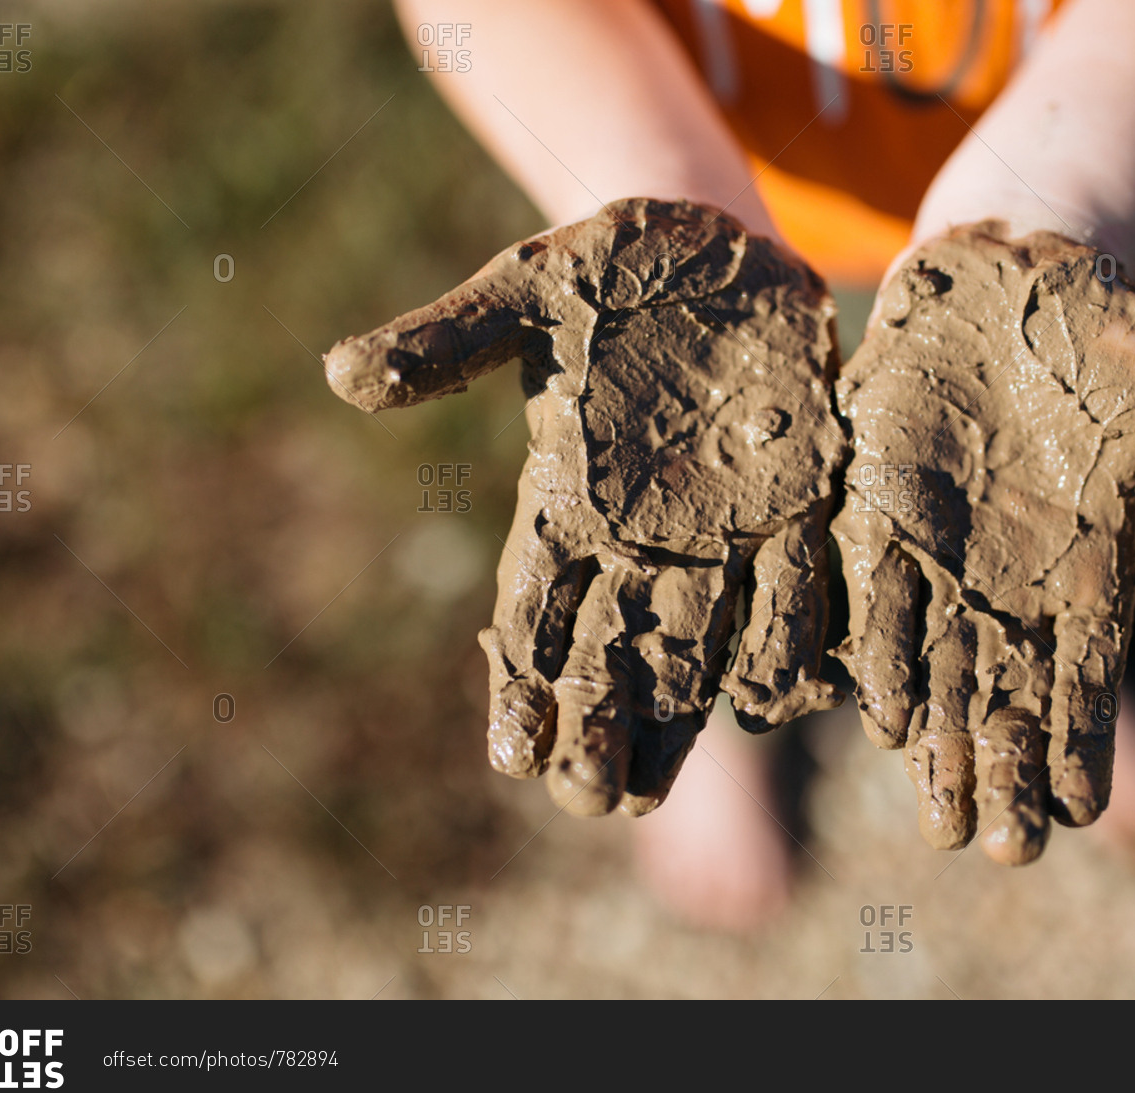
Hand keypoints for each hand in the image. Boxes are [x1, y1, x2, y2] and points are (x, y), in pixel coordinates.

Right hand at [325, 198, 844, 816]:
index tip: (511, 755)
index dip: (521, 682)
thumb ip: (448, 339)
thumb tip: (341, 376)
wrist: (722, 250)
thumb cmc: (612, 267)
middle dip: (599, 726)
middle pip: (611, 651)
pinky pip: (791, 591)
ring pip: (695, 646)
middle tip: (592, 800)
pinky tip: (782, 701)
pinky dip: (785, 644)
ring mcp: (719, 532)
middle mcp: (637, 536)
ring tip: (660, 787)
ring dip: (679, 719)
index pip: (531, 610)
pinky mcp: (793, 509)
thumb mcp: (528, 290)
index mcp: (564, 496)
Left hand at [832, 222, 1134, 863]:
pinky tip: (869, 709)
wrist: (1005, 275)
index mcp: (1084, 572)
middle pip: (1001, 696)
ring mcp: (932, 553)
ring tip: (935, 813)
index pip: (1084, 678)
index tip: (1077, 813)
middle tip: (996, 847)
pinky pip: (862, 594)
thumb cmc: (1108, 343)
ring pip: (929, 666)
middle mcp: (1004, 583)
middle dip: (999, 771)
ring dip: (931, 740)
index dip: (1080, 744)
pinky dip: (866, 649)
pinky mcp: (869, 513)